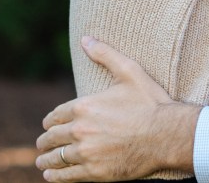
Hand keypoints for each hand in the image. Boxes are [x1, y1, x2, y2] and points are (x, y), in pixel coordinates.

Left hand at [35, 37, 200, 180]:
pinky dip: (56, 175)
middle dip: (45, 140)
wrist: (166, 134)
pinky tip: (50, 175)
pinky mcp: (94, 172)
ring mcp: (86, 153)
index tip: (48, 125)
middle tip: (42, 144)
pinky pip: (67, 175)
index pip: (56, 115)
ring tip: (42, 161)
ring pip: (56, 158)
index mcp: (84, 106)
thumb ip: (105, 54)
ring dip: (46, 159)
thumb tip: (86, 39)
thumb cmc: (150, 102)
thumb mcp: (129, 71)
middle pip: (52, 137)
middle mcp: (80, 130)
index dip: (50, 121)